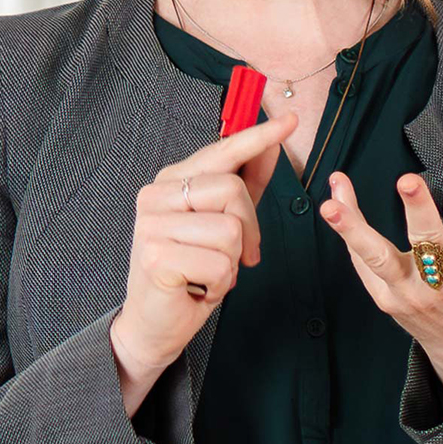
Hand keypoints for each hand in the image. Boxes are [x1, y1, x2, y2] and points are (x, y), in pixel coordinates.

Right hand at [113, 110, 295, 371]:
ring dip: (232, 260)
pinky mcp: (155, 257)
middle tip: (241, 255)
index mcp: (172, 180)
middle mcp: (156, 195)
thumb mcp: (225, 222)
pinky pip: (220, 263)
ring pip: (230, 229)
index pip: (222, 151)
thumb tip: (273, 147)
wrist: (155, 323)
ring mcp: (152, 225)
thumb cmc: (192, 269)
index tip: (290, 120)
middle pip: (232, 189)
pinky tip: (198, 287)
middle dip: (250, 225)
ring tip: (209, 271)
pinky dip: (220, 282)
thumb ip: (248, 184)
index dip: (258, 137)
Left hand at [320, 167, 442, 404]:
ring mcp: (410, 293)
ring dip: (353, 230)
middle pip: (428, 246)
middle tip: (408, 179)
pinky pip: (363, 265)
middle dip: (419, 212)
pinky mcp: (386, 299)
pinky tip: (335, 200)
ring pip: (378, 259)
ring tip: (331, 203)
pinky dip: (348, 234)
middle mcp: (442, 283)